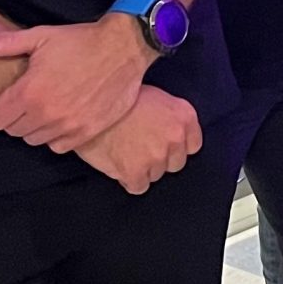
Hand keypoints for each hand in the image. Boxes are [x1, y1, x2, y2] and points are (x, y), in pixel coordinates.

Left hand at [0, 13, 153, 150]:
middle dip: (16, 117)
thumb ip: (3, 44)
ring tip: (47, 107)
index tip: (8, 98)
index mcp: (30, 92)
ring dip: (36, 127)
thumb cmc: (81, 41)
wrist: (125, 46)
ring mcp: (68, 125)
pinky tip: (63, 117)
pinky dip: (57, 136)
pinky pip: (58, 146)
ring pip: (34, 140)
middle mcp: (47, 113)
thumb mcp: (41, 36)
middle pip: (13, 131)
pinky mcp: (87, 131)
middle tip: (30, 99)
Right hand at [75, 85, 201, 194]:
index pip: (193, 146)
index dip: (175, 147)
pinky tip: (120, 167)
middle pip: (175, 163)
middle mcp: (175, 138)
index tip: (162, 143)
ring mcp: (156, 156)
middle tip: (140, 148)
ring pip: (156, 175)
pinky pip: (139, 187)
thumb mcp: (156, 96)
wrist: (90, 105)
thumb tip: (167, 136)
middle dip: (159, 159)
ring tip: (126, 153)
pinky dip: (130, 181)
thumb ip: (169, 117)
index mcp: (184, 116)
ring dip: (143, 169)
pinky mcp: (135, 171)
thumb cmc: (119, 98)